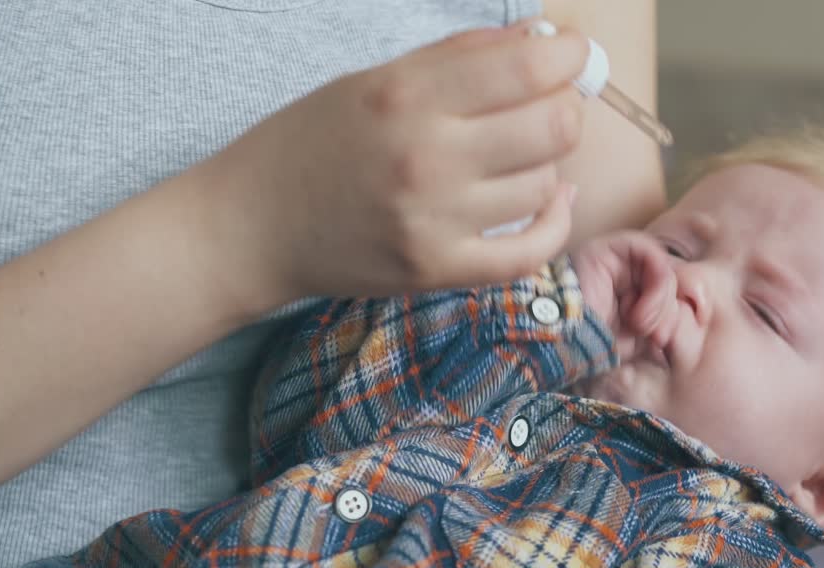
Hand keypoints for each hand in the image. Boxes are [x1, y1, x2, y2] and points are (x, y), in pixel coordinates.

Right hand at [195, 23, 590, 314]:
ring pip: (544, 185)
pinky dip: (555, 224)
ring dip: (544, 166)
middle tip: (545, 107)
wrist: (252, 227)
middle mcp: (426, 157)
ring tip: (513, 158)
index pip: (528, 69)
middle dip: (565, 109)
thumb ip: (459, 58)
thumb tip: (539, 41)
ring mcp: (434, 220)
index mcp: (408, 96)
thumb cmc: (309, 143)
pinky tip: (553, 202)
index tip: (571, 56)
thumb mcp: (373, 81)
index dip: (569, 57)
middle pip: (553, 127)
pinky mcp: (437, 270)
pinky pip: (530, 252)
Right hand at [572, 231, 677, 363]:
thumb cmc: (591, 345)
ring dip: (659, 304)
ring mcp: (616, 258)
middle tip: (655, 338)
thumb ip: (663, 323)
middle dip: (668, 313)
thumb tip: (689, 313)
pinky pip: (650, 252)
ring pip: (664, 269)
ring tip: (638, 326)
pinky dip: (655, 283)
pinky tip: (638, 310)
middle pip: (670, 281)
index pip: (671, 292)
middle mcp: (625, 273)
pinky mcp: (609, 247)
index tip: (666, 341)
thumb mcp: (637, 339)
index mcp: (631, 294)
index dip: (677, 312)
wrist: (559, 341)